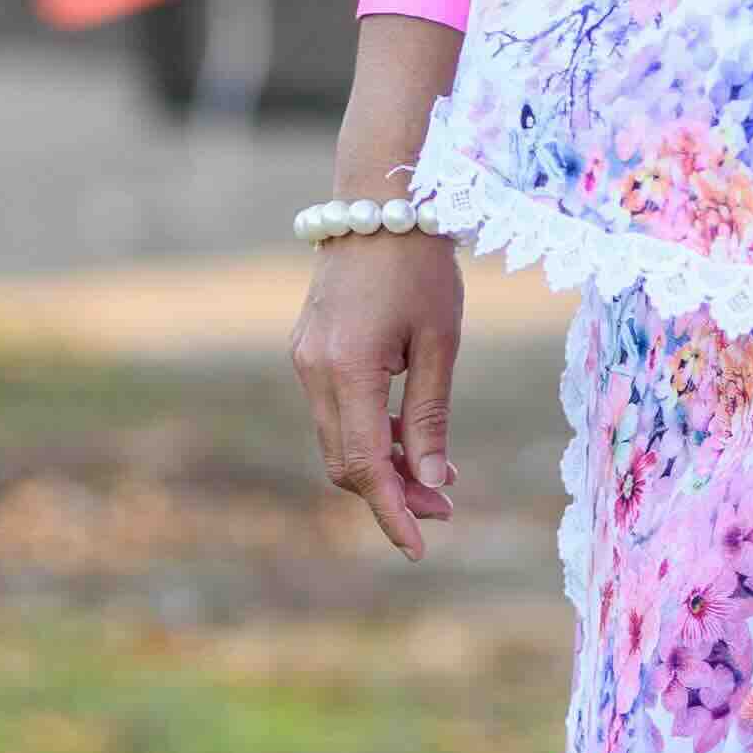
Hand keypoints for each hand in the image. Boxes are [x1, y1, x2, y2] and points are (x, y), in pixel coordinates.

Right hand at [294, 226, 464, 554]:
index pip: (365, 467)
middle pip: (346, 463)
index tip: (420, 548)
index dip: (393, 512)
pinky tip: (409, 439)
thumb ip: (430, 416)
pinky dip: (370, 434)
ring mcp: (304, 361)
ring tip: (439, 476)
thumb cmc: (420, 267)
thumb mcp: (439, 343)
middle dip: (393, 493)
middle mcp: (313, 371)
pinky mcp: (308, 351)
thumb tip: (434, 482)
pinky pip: (336, 412)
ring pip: (338, 441)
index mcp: (346, 370)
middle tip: (447, 505)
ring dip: (384, 466)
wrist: (377, 203)